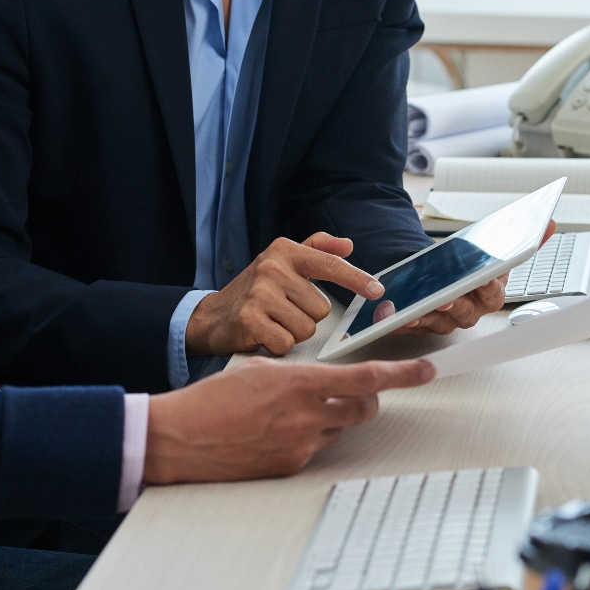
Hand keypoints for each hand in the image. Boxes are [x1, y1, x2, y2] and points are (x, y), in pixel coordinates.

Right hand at [143, 357, 435, 483]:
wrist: (179, 438)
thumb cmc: (212, 399)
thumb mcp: (261, 369)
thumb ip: (300, 374)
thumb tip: (324, 380)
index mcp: (301, 383)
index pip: (367, 378)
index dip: (404, 375)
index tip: (427, 370)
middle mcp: (307, 415)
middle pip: (364, 408)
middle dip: (368, 400)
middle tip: (354, 393)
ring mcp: (301, 445)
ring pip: (339, 429)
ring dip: (330, 419)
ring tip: (290, 413)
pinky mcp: (291, 467)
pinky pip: (315, 449)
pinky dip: (306, 438)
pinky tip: (274, 434)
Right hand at [186, 233, 384, 356]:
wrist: (212, 316)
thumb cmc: (255, 291)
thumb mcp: (283, 262)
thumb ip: (317, 250)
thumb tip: (347, 244)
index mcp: (285, 251)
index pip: (330, 265)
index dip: (356, 279)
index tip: (377, 290)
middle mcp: (272, 268)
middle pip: (321, 309)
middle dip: (307, 317)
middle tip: (284, 312)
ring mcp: (259, 293)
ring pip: (306, 328)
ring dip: (293, 332)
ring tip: (273, 323)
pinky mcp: (249, 319)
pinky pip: (287, 342)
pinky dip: (279, 345)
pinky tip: (264, 334)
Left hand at [386, 220, 556, 335]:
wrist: (446, 276)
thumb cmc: (471, 264)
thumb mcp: (495, 249)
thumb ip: (527, 239)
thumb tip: (550, 222)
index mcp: (491, 295)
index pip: (494, 294)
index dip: (489, 288)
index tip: (485, 278)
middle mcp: (473, 312)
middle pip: (466, 311)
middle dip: (456, 304)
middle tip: (446, 297)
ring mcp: (449, 320)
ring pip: (439, 320)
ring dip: (427, 314)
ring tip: (416, 305)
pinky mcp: (425, 323)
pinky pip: (415, 324)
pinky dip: (404, 320)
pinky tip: (393, 310)